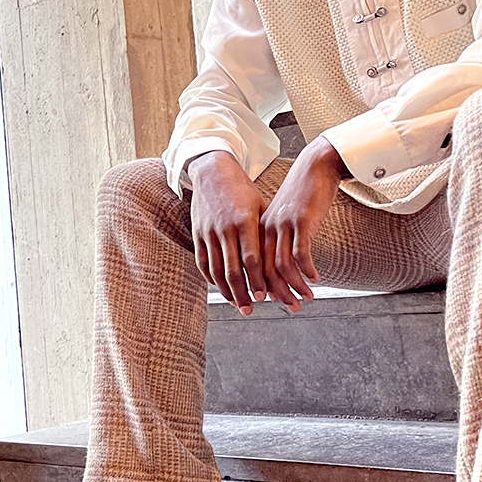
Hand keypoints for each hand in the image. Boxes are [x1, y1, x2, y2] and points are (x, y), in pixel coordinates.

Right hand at [188, 151, 266, 314]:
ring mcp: (208, 232)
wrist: (212, 171)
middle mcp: (225, 228)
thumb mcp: (260, 207)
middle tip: (251, 310)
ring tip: (238, 304)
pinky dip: (211, 279)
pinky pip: (203, 262)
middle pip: (233, 270)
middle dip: (243, 293)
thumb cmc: (243, 191)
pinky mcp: (197, 234)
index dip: (257, 280)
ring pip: (216, 270)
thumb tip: (284, 261)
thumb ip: (267, 233)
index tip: (265, 297)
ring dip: (227, 291)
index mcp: (244, 221)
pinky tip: (221, 289)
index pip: (251, 259)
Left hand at [260, 137, 347, 310]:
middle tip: (292, 308)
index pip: (254, 266)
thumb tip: (284, 265)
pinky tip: (316, 278)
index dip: (263, 287)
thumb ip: (280, 238)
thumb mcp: (285, 217)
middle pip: (265, 270)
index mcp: (260, 229)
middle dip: (279, 294)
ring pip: (282, 266)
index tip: (274, 302)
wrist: (316, 165)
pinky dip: (307, 270)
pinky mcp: (301, 221)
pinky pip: (301, 253)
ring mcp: (283, 224)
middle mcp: (267, 228)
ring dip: (295, 286)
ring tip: (307, 298)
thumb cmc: (303, 193)